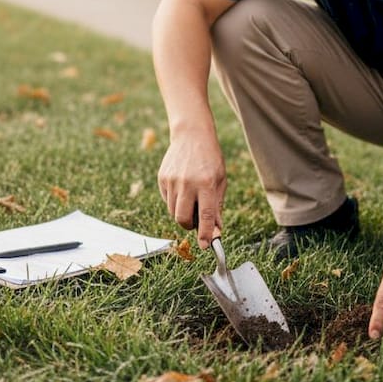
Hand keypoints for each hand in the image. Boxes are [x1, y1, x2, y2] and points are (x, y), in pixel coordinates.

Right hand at [157, 130, 225, 247]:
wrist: (191, 135)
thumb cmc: (210, 159)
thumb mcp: (220, 181)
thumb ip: (217, 207)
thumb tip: (215, 231)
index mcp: (206, 184)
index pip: (205, 216)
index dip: (206, 234)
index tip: (206, 246)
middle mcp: (187, 183)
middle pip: (182, 219)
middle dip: (189, 226)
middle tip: (196, 221)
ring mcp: (172, 181)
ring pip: (173, 211)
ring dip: (182, 213)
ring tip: (191, 198)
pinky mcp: (162, 178)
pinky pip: (167, 200)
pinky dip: (175, 201)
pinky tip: (183, 187)